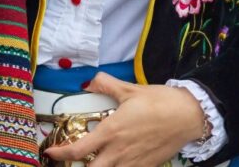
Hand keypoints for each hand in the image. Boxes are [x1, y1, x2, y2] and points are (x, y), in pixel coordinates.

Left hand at [44, 71, 204, 166]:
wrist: (187, 116)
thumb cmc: (158, 101)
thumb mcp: (130, 89)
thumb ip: (106, 85)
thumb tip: (90, 81)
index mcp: (111, 131)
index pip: (78, 149)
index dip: (61, 154)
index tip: (51, 153)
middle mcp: (118, 152)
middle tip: (70, 161)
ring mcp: (132, 163)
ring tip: (93, 160)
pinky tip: (115, 161)